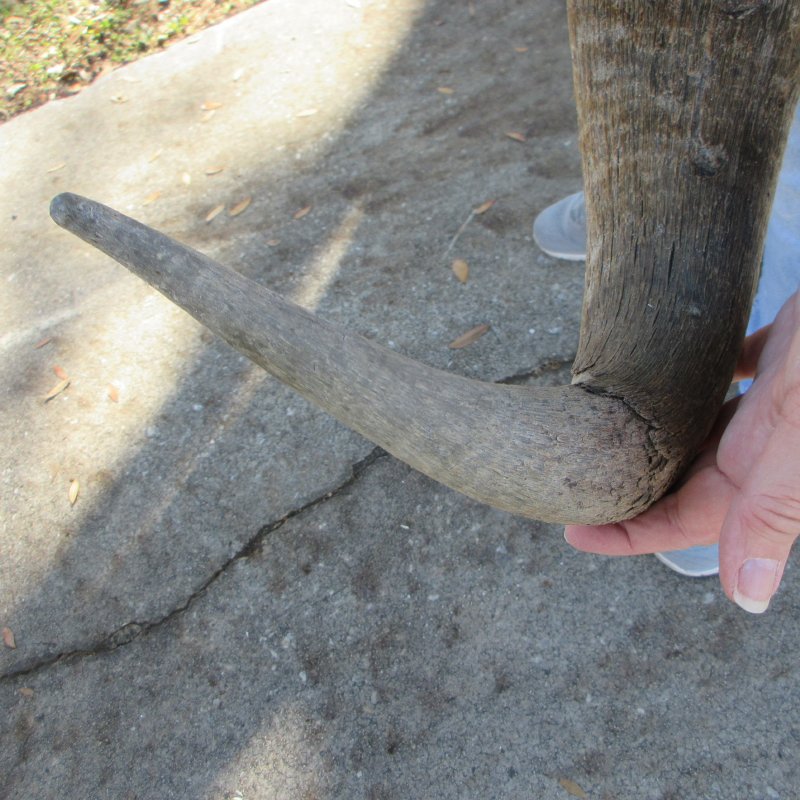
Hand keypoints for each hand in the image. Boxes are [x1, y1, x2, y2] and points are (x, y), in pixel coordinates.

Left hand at [565, 290, 799, 612]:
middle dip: (633, 487)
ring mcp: (774, 408)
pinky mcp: (784, 361)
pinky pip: (733, 379)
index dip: (628, 535)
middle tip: (578, 477)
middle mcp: (766, 450)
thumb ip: (772, 510)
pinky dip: (701, 382)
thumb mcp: (798, 438)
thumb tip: (745, 597)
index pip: (682, 523)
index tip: (573, 533)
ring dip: (660, 441)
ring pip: (703, 436)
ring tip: (609, 435)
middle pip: (683, 481)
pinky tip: (674, 373)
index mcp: (763, 478)